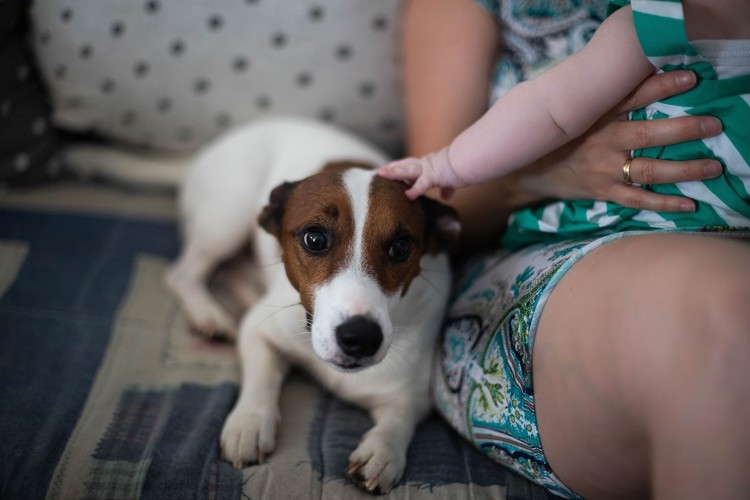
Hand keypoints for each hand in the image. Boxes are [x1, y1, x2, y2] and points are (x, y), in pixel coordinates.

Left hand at [378, 147, 461, 199]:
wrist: (469, 160)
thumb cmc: (462, 168)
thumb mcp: (451, 179)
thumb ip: (446, 188)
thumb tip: (446, 196)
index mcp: (427, 165)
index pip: (408, 165)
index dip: (396, 167)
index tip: (384, 170)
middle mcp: (425, 165)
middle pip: (402, 165)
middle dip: (389, 169)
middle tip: (375, 172)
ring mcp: (428, 170)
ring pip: (407, 171)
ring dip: (393, 173)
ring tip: (380, 174)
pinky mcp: (435, 176)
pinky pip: (422, 184)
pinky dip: (415, 190)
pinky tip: (407, 196)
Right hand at [510, 70, 722, 211]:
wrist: (526, 171)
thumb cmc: (557, 137)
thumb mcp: (573, 113)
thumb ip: (600, 97)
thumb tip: (632, 75)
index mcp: (595, 117)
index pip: (631, 96)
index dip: (660, 86)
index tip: (690, 78)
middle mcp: (601, 142)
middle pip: (647, 134)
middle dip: (683, 129)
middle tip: (712, 125)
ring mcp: (603, 170)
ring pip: (649, 170)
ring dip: (684, 170)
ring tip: (713, 167)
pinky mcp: (603, 191)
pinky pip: (637, 199)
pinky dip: (664, 203)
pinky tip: (689, 204)